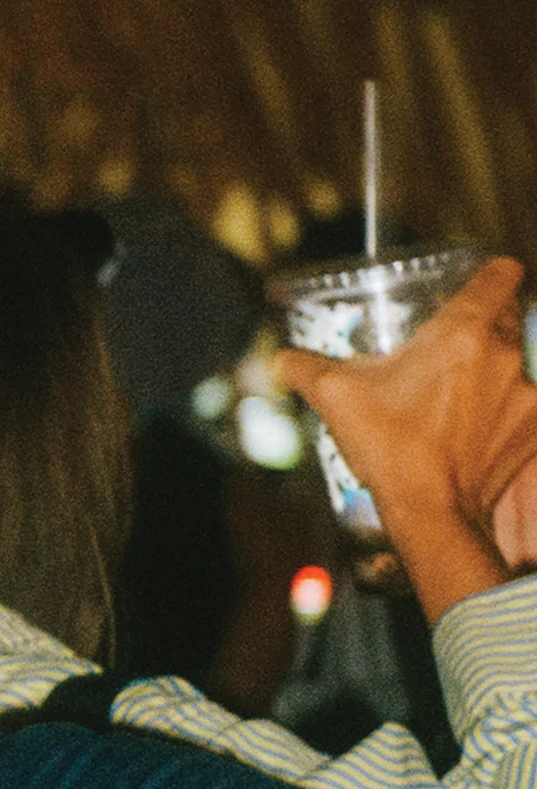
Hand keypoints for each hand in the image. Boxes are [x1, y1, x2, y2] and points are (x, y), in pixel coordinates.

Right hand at [278, 257, 536, 619]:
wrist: (432, 511)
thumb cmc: (390, 446)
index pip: (501, 273)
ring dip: (488, 374)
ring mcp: (526, 393)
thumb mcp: (335, 397)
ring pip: (513, 364)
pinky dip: (499, 413)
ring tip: (450, 398)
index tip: (473, 284)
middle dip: (481, 328)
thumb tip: (282, 360)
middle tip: (445, 348)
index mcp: (463, 332)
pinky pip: (521, 406)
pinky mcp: (534, 429)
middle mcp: (505, 355)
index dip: (488, 273)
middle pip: (507, 319)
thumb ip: (305, 368)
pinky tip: (468, 432)